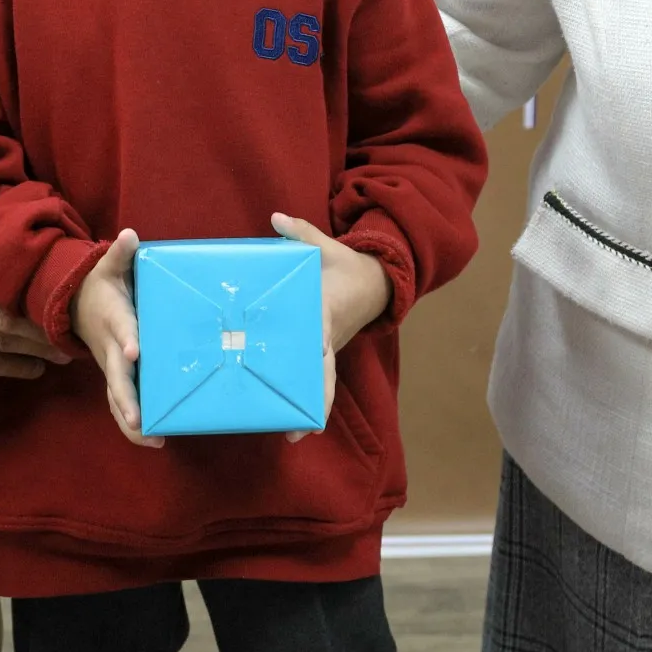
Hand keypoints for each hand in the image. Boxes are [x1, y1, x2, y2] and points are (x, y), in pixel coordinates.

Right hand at [72, 230, 160, 447]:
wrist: (74, 304)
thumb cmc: (101, 285)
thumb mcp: (108, 266)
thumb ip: (120, 254)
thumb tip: (130, 235)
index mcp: (113, 318)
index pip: (121, 329)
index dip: (127, 339)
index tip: (134, 351)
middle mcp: (110, 347)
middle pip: (115, 376)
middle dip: (125, 398)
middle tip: (138, 419)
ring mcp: (111, 365)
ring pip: (116, 397)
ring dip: (130, 420)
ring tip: (153, 439)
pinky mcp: (116, 376)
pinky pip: (120, 403)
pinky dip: (132, 423)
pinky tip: (154, 439)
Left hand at [270, 212, 392, 442]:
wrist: (374, 282)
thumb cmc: (345, 266)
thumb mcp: (325, 247)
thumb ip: (300, 233)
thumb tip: (276, 217)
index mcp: (326, 310)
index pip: (320, 333)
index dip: (314, 353)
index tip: (311, 367)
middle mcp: (329, 335)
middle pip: (324, 373)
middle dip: (316, 401)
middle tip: (301, 430)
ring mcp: (328, 347)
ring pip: (320, 382)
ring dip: (309, 407)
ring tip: (292, 434)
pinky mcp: (323, 353)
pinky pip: (314, 378)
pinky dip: (307, 399)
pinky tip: (291, 421)